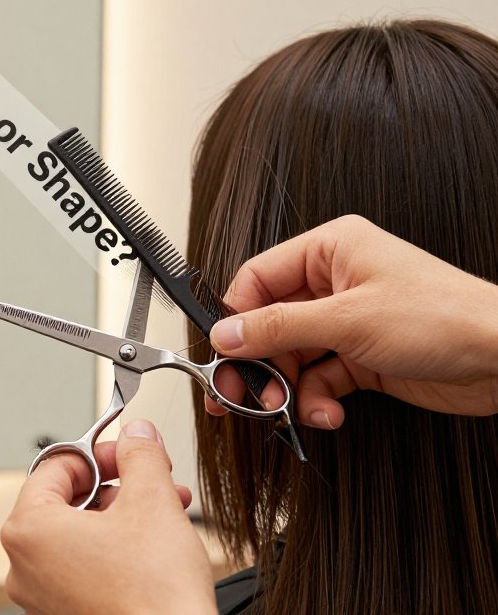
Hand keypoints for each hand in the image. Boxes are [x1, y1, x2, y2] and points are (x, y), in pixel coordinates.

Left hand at [1, 420, 215, 614]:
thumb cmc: (153, 597)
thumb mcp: (153, 501)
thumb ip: (140, 456)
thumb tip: (136, 436)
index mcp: (28, 531)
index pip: (55, 466)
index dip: (99, 453)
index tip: (128, 453)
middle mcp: (24, 566)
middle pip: (67, 500)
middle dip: (117, 486)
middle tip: (152, 481)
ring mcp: (43, 596)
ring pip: (80, 534)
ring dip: (123, 516)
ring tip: (164, 512)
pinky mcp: (65, 613)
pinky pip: (84, 567)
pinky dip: (115, 550)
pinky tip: (152, 546)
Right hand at [207, 214, 497, 427]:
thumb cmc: (444, 317)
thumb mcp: (349, 320)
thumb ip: (279, 327)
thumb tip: (226, 334)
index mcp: (330, 250)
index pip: (258, 279)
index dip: (235, 318)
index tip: (221, 354)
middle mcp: (335, 282)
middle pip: (269, 323)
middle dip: (256, 364)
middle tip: (238, 397)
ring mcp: (347, 321)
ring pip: (291, 356)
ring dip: (286, 389)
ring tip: (287, 409)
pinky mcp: (361, 357)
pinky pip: (318, 379)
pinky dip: (315, 400)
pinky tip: (325, 414)